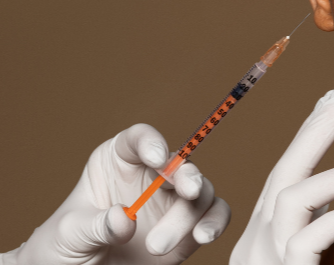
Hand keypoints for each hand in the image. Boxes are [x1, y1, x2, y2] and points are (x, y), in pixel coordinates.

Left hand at [2, 124, 229, 264]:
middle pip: (179, 164)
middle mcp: (151, 175)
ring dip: (186, 217)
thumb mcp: (68, 234)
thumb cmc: (64, 246)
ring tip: (156, 248)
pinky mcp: (189, 226)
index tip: (157, 158)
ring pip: (199, 192)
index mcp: (117, 162)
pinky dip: (214, 223)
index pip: (138, 140)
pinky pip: (215, 215)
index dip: (151, 142)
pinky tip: (203, 236)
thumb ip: (95, 225)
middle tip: (187, 192)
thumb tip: (125, 219)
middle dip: (186, 176)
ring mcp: (172, 200)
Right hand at [231, 79, 333, 264]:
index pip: (286, 170)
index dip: (309, 131)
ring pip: (292, 199)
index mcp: (263, 230)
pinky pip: (305, 240)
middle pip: (284, 170)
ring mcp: (267, 257)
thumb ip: (309, 230)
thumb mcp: (301, 258)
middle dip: (317, 127)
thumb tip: (329, 201)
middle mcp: (257, 239)